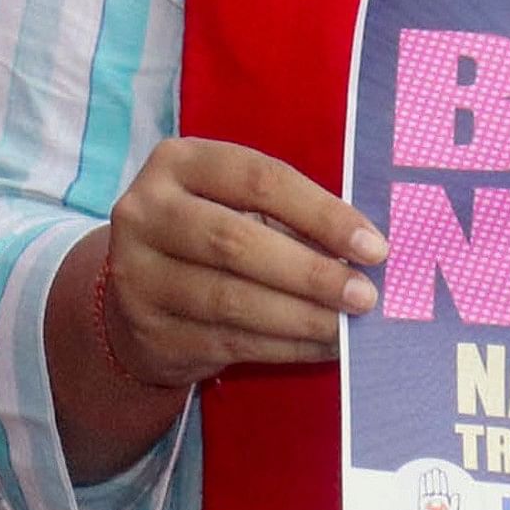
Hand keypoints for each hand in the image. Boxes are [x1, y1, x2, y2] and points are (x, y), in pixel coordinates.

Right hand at [99, 136, 386, 387]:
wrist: (137, 296)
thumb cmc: (209, 239)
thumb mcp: (236, 206)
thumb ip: (291, 218)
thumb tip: (367, 252)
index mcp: (176, 163)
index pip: (256, 179)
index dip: (320, 213)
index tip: (373, 246)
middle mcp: (145, 212)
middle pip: (234, 241)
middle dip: (309, 272)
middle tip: (364, 295)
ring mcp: (138, 274)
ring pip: (231, 300)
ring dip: (301, 317)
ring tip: (348, 327)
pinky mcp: (147, 329)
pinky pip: (228, 342)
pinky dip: (285, 347)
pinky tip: (321, 346)